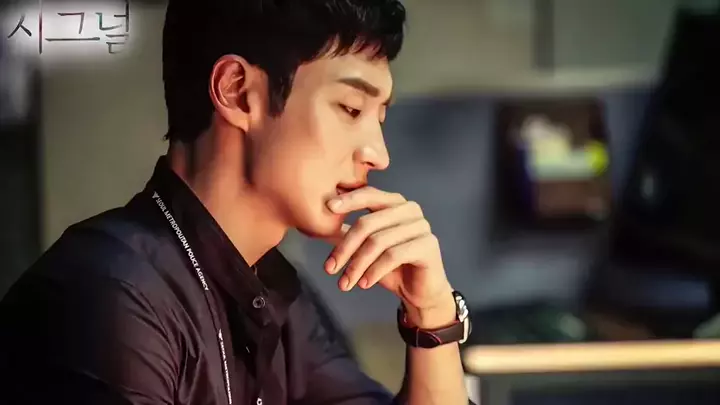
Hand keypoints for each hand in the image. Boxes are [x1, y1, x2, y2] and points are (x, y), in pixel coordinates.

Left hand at [323, 187, 454, 326]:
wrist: (420, 292)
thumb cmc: (391, 267)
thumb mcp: (364, 249)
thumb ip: (345, 234)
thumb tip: (317, 223)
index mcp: (395, 203)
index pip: (368, 194)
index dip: (348, 200)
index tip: (327, 208)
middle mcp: (410, 210)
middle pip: (368, 223)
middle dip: (345, 248)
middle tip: (329, 269)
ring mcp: (421, 226)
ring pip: (378, 242)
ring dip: (357, 266)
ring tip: (345, 283)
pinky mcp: (428, 245)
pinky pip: (393, 255)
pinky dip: (374, 271)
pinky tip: (364, 283)